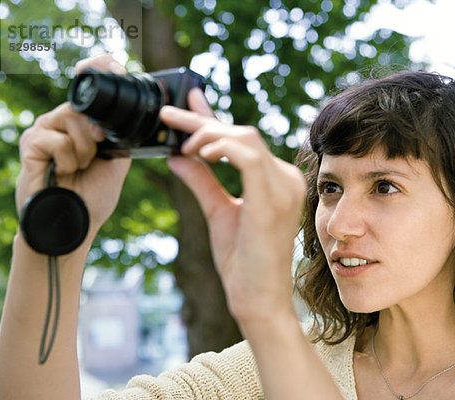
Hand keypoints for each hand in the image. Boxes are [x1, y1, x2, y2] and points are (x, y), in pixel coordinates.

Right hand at [16, 54, 130, 238]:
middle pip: (83, 105)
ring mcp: (43, 129)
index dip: (99, 68)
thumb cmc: (94, 195)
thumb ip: (119, 134)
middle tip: (96, 155)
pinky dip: (70, 159)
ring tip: (80, 167)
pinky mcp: (31, 143)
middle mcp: (61, 120)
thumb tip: (124, 112)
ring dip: (85, 149)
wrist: (76, 223)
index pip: (88, 86)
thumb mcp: (117, 160)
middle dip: (97, 133)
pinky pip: (59, 140)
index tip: (114, 64)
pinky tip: (65, 171)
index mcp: (82, 122)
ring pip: (72, 119)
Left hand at [161, 106, 306, 322]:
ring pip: (244, 139)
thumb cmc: (243, 262)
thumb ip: (201, 181)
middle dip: (202, 120)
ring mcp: (283, 188)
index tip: (187, 101)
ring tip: (182, 144)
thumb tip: (177, 157)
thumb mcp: (217, 212)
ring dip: (208, 134)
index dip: (213, 118)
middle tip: (168, 114)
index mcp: (277, 181)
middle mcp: (286, 179)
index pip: (243, 140)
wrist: (257, 299)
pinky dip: (222, 149)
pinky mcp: (272, 200)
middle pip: (242, 134)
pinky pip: (247, 159)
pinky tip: (201, 153)